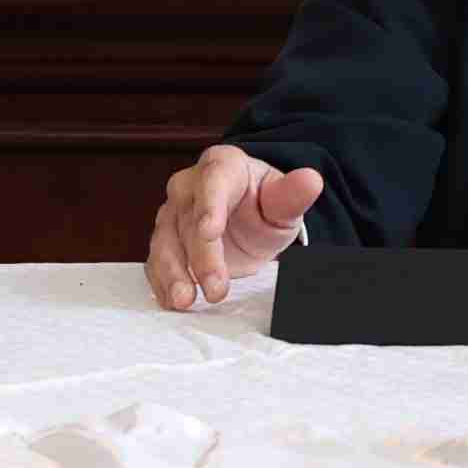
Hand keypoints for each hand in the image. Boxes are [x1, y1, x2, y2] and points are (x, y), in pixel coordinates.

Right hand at [147, 145, 324, 308]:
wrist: (247, 217)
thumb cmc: (263, 203)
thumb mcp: (283, 201)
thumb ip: (293, 194)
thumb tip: (311, 180)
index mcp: (221, 166)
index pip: (213, 182)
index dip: (209, 207)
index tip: (210, 231)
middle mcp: (189, 187)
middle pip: (188, 219)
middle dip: (200, 256)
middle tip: (216, 288)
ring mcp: (173, 215)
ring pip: (166, 241)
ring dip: (172, 273)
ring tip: (184, 300)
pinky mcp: (166, 242)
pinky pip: (156, 261)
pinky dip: (161, 282)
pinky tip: (171, 301)